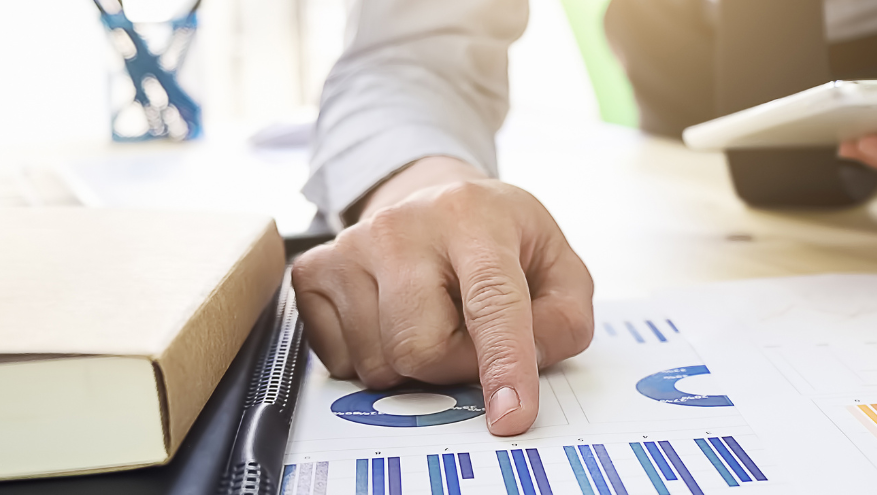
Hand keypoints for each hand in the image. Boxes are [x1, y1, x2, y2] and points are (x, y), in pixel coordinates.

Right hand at [292, 156, 593, 435]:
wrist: (431, 199)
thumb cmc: (498, 241)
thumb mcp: (557, 267)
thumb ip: (563, 321)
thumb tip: (525, 369)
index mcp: (474, 217)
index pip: (491, 301)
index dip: (504, 363)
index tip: (512, 416)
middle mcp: (403, 227)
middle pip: (423, 349)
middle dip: (455, 369)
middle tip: (470, 338)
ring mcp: (349, 247)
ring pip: (381, 365)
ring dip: (415, 367)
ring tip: (431, 317)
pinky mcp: (313, 274)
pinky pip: (343, 365)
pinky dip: (376, 360)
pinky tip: (391, 318)